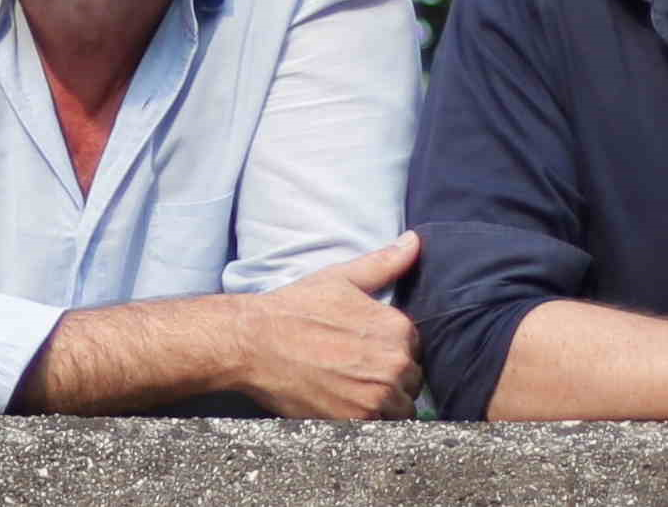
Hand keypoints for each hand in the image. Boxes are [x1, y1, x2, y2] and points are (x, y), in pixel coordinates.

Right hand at [234, 231, 424, 419]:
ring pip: (398, 408)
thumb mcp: (341, 278)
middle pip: (409, 381)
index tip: (366, 352)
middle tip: (353, 372)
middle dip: (389, 379)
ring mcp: (376, 395)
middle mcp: (394, 363)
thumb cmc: (294, 309)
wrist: (253, 342)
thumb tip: (414, 241)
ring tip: (348, 390)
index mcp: (397, 328)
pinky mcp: (356, 421)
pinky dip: (365, 420)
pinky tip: (342, 404)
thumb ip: (384, 263)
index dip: (390, 351)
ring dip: (380, 403)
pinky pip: (379, 427)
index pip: (414, 349)